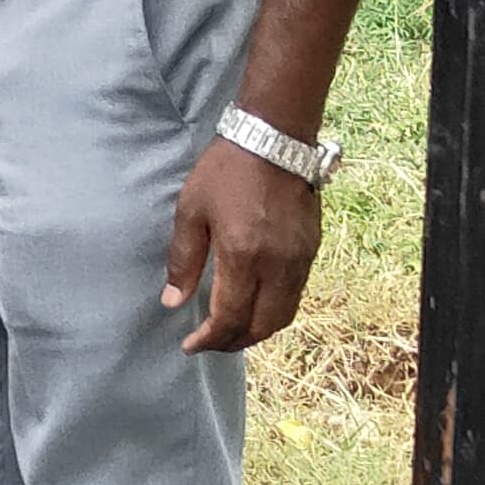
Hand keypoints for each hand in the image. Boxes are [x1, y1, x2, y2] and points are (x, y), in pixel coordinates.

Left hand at [163, 134, 325, 353]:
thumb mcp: (191, 212)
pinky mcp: (312, 250)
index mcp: (244, 256)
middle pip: (261, 326)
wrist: (275, 139)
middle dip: (233, 342)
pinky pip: (296, 295)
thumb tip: (173, 302)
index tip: (190, 346)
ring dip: (257, 331)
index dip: (209, 339)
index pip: (229, 317)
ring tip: (231, 332)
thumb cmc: (226, 171)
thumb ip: (183, 261)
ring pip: (284, 315)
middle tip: (209, 344)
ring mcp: (300, 259)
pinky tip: (255, 306)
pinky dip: (274, 311)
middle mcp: (278, 265)